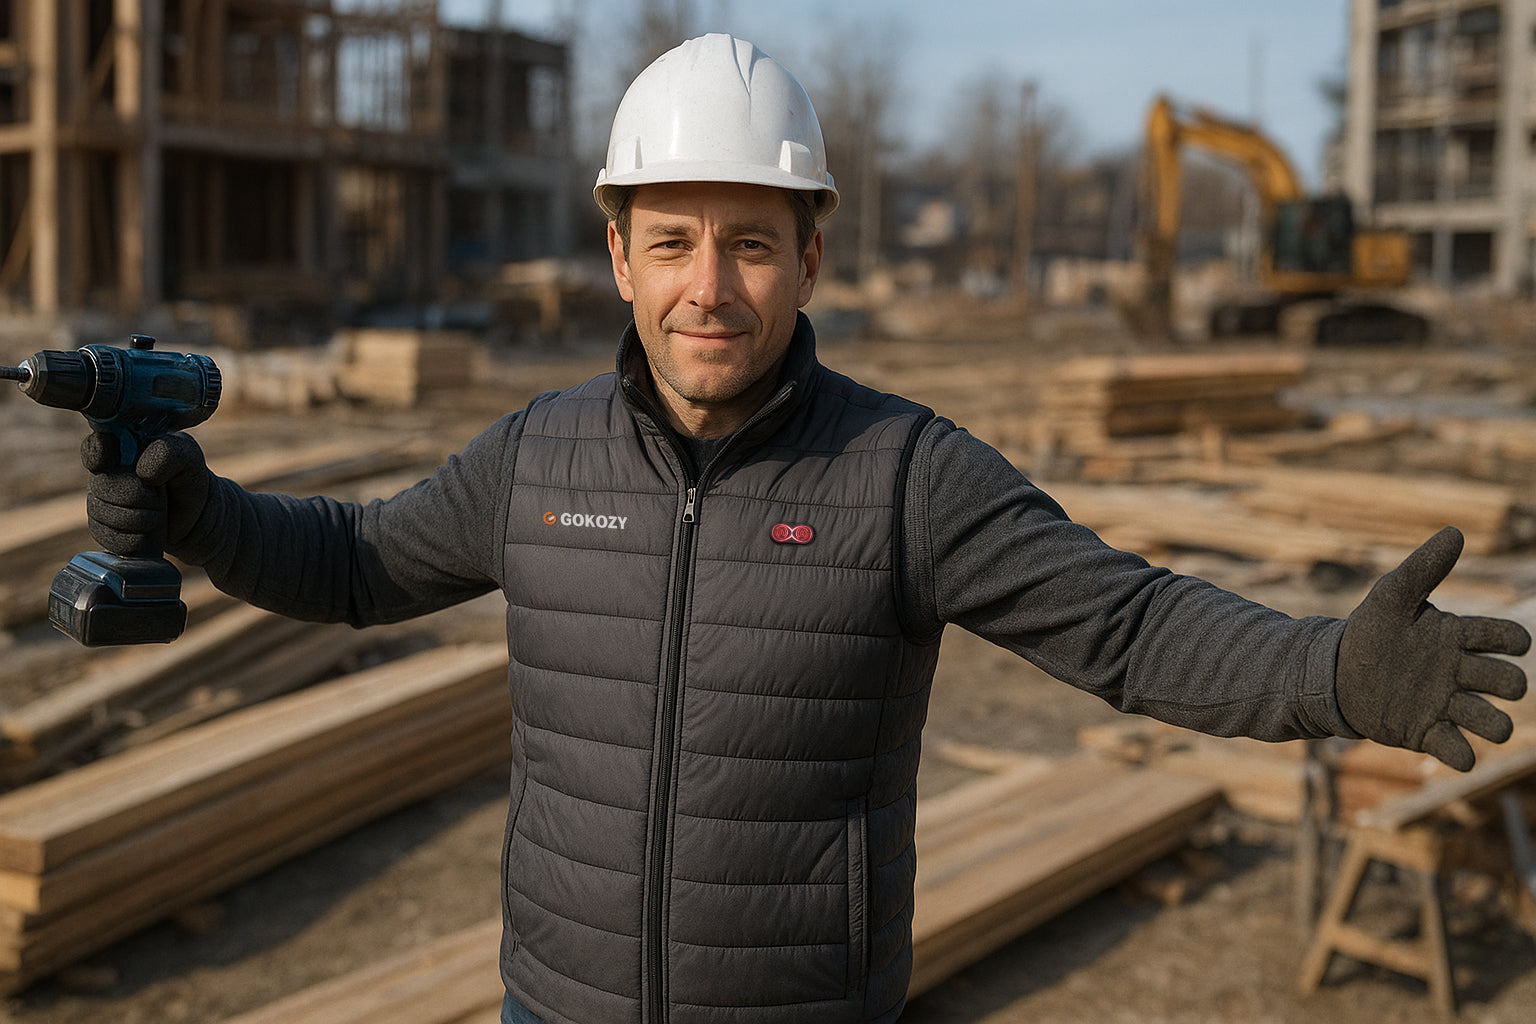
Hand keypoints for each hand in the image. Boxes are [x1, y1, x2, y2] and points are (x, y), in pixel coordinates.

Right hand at [81, 431, 210, 556]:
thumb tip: (142, 470)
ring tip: (159, 515)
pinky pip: (108, 538)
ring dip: (139, 520)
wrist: (198, 519)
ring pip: (102, 515)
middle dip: (138, 497)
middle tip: (161, 498)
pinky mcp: (102, 529)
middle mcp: (104, 474)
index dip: (101, 457)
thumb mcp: (188, 458)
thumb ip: (167, 453)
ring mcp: (99, 502)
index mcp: (120, 448)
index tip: (127, 468)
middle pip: (102, 487)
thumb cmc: (189, 480)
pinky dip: (135, 540)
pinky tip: (150, 534)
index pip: (94, 448)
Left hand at [1335, 526, 1529, 770]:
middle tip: (1476, 677)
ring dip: (1494, 723)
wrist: (1331, 672)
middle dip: (1508, 683)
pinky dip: (1461, 753)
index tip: (1509, 642)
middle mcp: (1459, 673)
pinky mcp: (1426, 733)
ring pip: (1493, 722)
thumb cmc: (1368, 632)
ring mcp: (1445, 705)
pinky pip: (1458, 751)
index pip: (1505, 638)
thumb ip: (1424, 567)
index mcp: (1457, 638)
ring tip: (1470, 714)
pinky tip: (1448, 742)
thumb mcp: (1391, 596)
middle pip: (1509, 682)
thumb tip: (1456, 532)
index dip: (1513, 640)